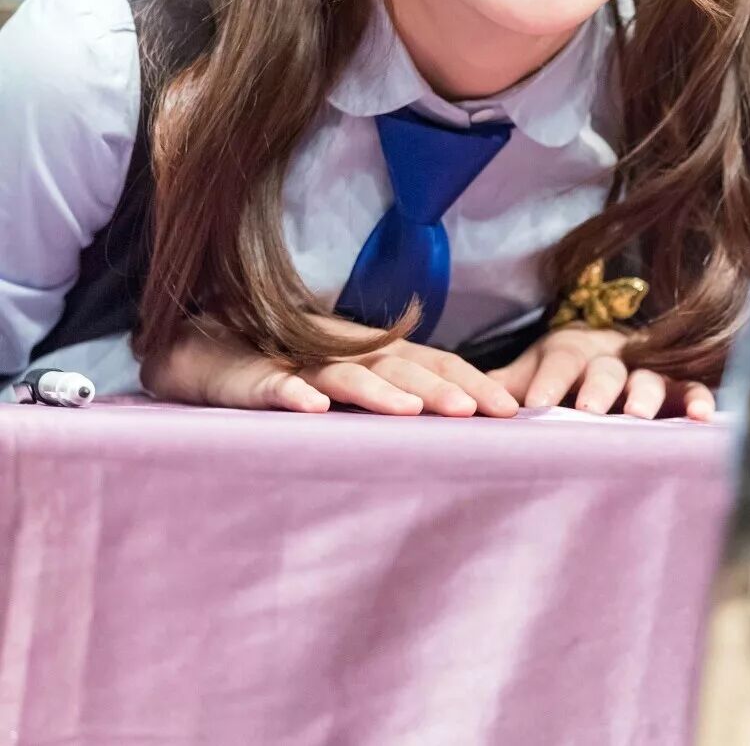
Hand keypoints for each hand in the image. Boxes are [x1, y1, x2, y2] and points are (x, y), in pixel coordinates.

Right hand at [141, 315, 519, 418]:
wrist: (204, 349)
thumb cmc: (290, 371)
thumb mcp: (351, 387)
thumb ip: (396, 400)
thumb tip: (459, 433)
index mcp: (375, 355)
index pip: (433, 363)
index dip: (471, 382)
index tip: (512, 412)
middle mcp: (345, 353)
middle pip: (400, 366)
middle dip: (441, 388)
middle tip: (481, 413)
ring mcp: (299, 363)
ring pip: (344, 375)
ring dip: (379, 392)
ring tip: (411, 413)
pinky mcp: (253, 378)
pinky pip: (274, 386)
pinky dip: (292, 394)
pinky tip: (310, 409)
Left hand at [485, 324, 715, 420]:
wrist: (605, 349)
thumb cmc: (560, 371)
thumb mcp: (530, 371)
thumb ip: (503, 385)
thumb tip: (464, 401)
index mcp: (570, 349)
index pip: (559, 360)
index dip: (548, 380)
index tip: (534, 405)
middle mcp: (610, 356)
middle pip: (605, 368)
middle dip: (597, 388)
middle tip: (588, 410)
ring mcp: (646, 370)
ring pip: (649, 378)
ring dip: (645, 395)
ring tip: (638, 416)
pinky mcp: (678, 386)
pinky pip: (691, 389)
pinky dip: (700, 400)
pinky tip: (702, 419)